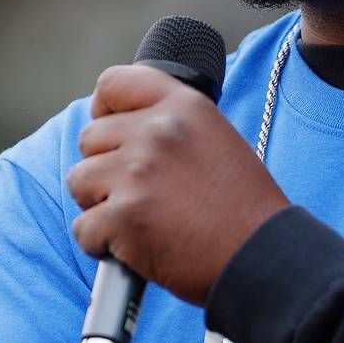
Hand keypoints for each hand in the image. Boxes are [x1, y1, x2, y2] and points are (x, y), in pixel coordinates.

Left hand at [66, 63, 289, 304]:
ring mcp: (137, 173)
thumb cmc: (242, 209)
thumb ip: (170, 128)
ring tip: (139, 221)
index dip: (102, 109)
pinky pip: (83, 228)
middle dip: (104, 170)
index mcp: (183, 106)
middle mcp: (157, 131)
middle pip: (90, 139)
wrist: (264, 258)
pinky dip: (101, 244)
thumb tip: (119, 129)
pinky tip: (134, 248)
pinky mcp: (123, 216)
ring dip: (99, 206)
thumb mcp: (215, 140)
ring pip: (79, 181)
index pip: (113, 84)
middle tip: (140, 195)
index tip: (108, 130)